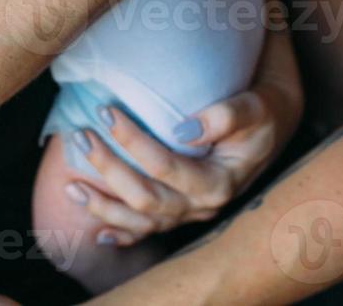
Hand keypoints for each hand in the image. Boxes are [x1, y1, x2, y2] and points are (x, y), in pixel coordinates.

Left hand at [65, 83, 294, 245]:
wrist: (272, 125)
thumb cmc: (262, 112)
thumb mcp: (253, 108)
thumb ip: (225, 116)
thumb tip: (183, 129)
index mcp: (219, 183)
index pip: (164, 166)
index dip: (131, 141)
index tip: (106, 110)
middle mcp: (202, 207)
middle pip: (145, 197)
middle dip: (108, 169)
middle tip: (81, 135)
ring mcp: (190, 214)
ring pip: (141, 221)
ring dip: (103, 206)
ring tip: (71, 187)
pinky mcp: (182, 212)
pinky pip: (148, 232)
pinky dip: (121, 235)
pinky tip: (97, 235)